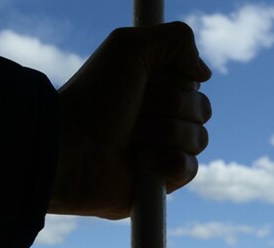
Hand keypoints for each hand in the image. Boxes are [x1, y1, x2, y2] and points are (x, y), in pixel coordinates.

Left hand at [48, 22, 212, 219]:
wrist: (71, 148)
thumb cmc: (94, 97)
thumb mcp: (129, 47)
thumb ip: (176, 39)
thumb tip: (203, 73)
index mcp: (154, 87)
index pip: (194, 82)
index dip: (178, 80)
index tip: (148, 79)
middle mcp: (160, 117)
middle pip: (202, 109)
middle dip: (169, 107)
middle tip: (134, 111)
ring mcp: (161, 150)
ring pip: (198, 139)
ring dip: (163, 134)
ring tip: (130, 139)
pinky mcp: (160, 182)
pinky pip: (190, 168)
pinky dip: (168, 163)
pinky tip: (141, 162)